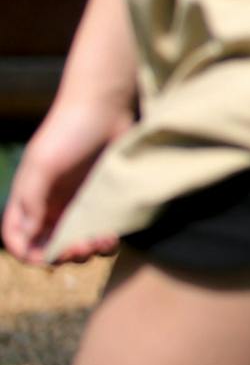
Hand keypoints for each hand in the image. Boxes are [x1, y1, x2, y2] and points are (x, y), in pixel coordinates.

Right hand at [1, 97, 133, 263]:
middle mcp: (52, 204)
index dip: (29, 253)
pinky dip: (107, 237)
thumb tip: (29, 234)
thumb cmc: (68, 130)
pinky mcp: (103, 198)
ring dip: (87, 250)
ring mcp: (79, 202)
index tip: (47, 259)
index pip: (20, 238)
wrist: (105, 105)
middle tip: (82, 247)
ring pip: (79, 240)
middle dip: (64, 254)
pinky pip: (102, 227)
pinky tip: (114, 234)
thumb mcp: (43, 163)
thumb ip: (32, 199)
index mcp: (29, 199)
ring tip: (102, 241)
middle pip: (51, 245)